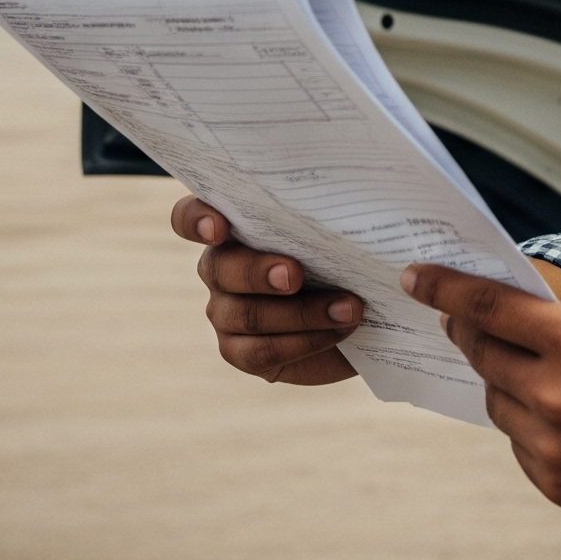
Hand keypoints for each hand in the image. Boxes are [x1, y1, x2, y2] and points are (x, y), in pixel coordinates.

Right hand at [171, 195, 363, 385]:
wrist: (368, 308)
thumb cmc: (351, 254)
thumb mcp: (349, 228)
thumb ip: (342, 215)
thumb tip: (371, 207)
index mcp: (237, 224)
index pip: (189, 217)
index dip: (196, 220)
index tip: (219, 227)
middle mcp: (222, 266)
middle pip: (219, 267)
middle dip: (258, 271)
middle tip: (296, 274)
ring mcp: (226, 311)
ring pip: (245, 314)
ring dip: (300, 313)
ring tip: (349, 308)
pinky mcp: (241, 350)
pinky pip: (260, 351)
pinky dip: (304, 341)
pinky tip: (338, 330)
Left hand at [402, 262, 560, 518]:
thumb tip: (509, 309)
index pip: (487, 308)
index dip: (443, 289)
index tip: (414, 277)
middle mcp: (557, 397)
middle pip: (482, 355)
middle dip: (468, 330)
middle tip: (464, 318)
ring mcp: (555, 448)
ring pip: (496, 402)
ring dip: (505, 380)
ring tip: (539, 372)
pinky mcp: (559, 486)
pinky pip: (519, 445)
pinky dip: (528, 424)